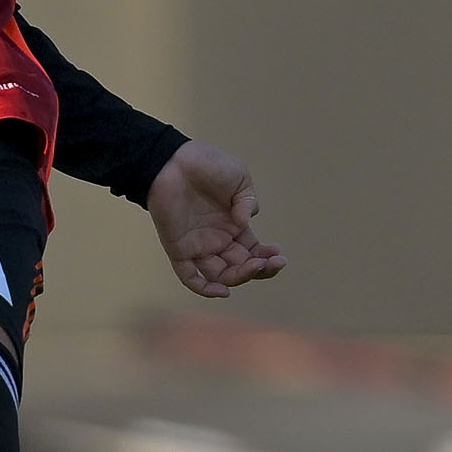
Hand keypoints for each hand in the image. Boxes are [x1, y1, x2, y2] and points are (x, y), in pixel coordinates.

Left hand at [146, 140, 286, 298]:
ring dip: (240, 277)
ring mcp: (198, 245)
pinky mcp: (178, 247)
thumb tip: (244, 223)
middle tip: (272, 262)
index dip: (267, 258)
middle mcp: (217, 240)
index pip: (253, 252)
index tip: (278, 253)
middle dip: (260, 269)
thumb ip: (247, 202)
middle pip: (240, 268)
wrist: (174, 160)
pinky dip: (204, 288)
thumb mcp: (239, 180)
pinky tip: (222, 290)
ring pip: (220, 275)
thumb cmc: (207, 165)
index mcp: (234, 226)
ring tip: (255, 265)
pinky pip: (190, 276)